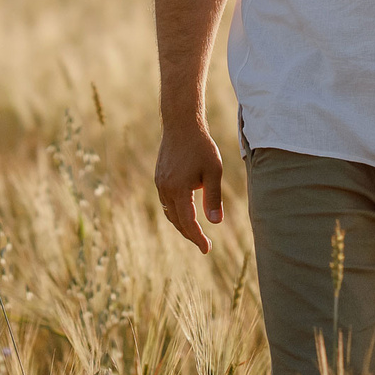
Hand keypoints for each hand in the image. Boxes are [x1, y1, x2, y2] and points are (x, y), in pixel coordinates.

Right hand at [153, 121, 224, 251]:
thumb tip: (215, 223)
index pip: (188, 222)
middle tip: (204, 244)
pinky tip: (186, 212)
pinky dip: (176, 212)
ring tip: (196, 232)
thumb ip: (213, 198)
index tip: (207, 249)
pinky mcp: (159, 177)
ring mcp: (160, 183)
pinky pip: (166, 202)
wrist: (181, 125)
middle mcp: (165, 189)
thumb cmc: (201, 147)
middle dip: (190, 234)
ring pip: (169, 212)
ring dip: (182, 224)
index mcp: (178, 189)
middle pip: (176, 221)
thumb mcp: (213, 171)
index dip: (197, 237)